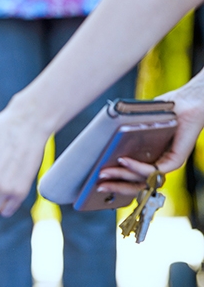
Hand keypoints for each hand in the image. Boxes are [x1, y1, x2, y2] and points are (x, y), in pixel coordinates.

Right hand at [96, 78, 203, 195]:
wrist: (191, 99)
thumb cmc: (166, 109)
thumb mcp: (138, 125)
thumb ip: (125, 137)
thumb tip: (101, 145)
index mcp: (151, 159)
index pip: (132, 178)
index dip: (115, 182)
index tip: (96, 181)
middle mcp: (161, 164)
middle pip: (136, 184)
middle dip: (115, 186)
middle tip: (98, 184)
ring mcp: (168, 163)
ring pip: (143, 180)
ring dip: (121, 177)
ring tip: (105, 172)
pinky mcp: (177, 159)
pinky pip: (154, 170)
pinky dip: (136, 167)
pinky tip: (123, 161)